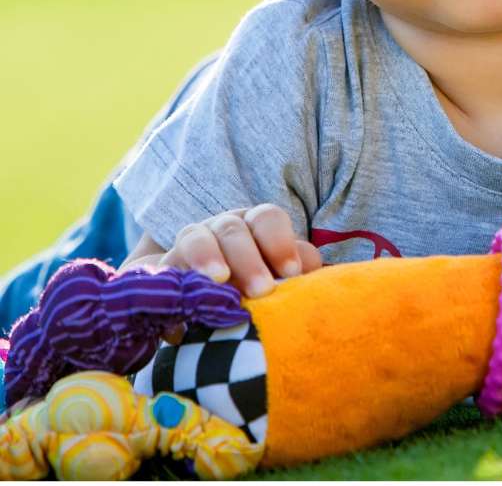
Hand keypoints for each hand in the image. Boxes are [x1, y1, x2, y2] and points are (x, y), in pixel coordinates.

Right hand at [160, 204, 322, 298]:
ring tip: (219, 280)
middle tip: (262, 290)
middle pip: (233, 230)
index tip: (292, 272)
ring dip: (208, 258)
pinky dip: (172, 287)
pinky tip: (182, 314)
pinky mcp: (159, 271)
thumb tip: (311, 278)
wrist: (196, 300)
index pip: (267, 219)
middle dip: (248, 259)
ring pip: (195, 238)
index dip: (281, 241)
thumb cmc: (251, 284)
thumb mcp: (275, 275)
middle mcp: (220, 230)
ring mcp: (187, 247)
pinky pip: (161, 271)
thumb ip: (295, 271)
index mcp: (253, 227)